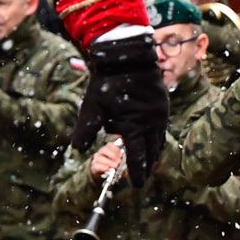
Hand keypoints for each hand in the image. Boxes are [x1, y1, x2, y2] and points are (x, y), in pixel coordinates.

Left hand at [71, 32, 168, 185]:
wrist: (126, 54)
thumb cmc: (107, 81)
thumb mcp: (92, 106)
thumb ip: (86, 129)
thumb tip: (78, 149)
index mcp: (136, 126)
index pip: (137, 156)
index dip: (136, 172)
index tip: (136, 185)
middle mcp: (152, 122)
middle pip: (151, 151)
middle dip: (146, 164)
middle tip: (142, 177)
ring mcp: (159, 113)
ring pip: (158, 140)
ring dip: (153, 151)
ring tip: (148, 162)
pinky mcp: (162, 103)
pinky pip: (161, 127)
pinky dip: (155, 136)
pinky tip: (150, 138)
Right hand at [89, 139, 125, 177]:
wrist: (102, 173)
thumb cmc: (112, 166)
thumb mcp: (118, 162)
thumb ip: (121, 162)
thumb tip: (125, 164)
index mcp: (107, 149)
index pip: (110, 145)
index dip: (116, 149)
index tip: (121, 154)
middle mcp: (101, 152)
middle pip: (105, 149)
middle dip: (113, 155)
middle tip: (119, 161)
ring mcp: (96, 159)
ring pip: (100, 158)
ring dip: (109, 162)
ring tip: (115, 166)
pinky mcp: (94, 166)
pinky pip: (97, 165)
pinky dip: (103, 167)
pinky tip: (108, 169)